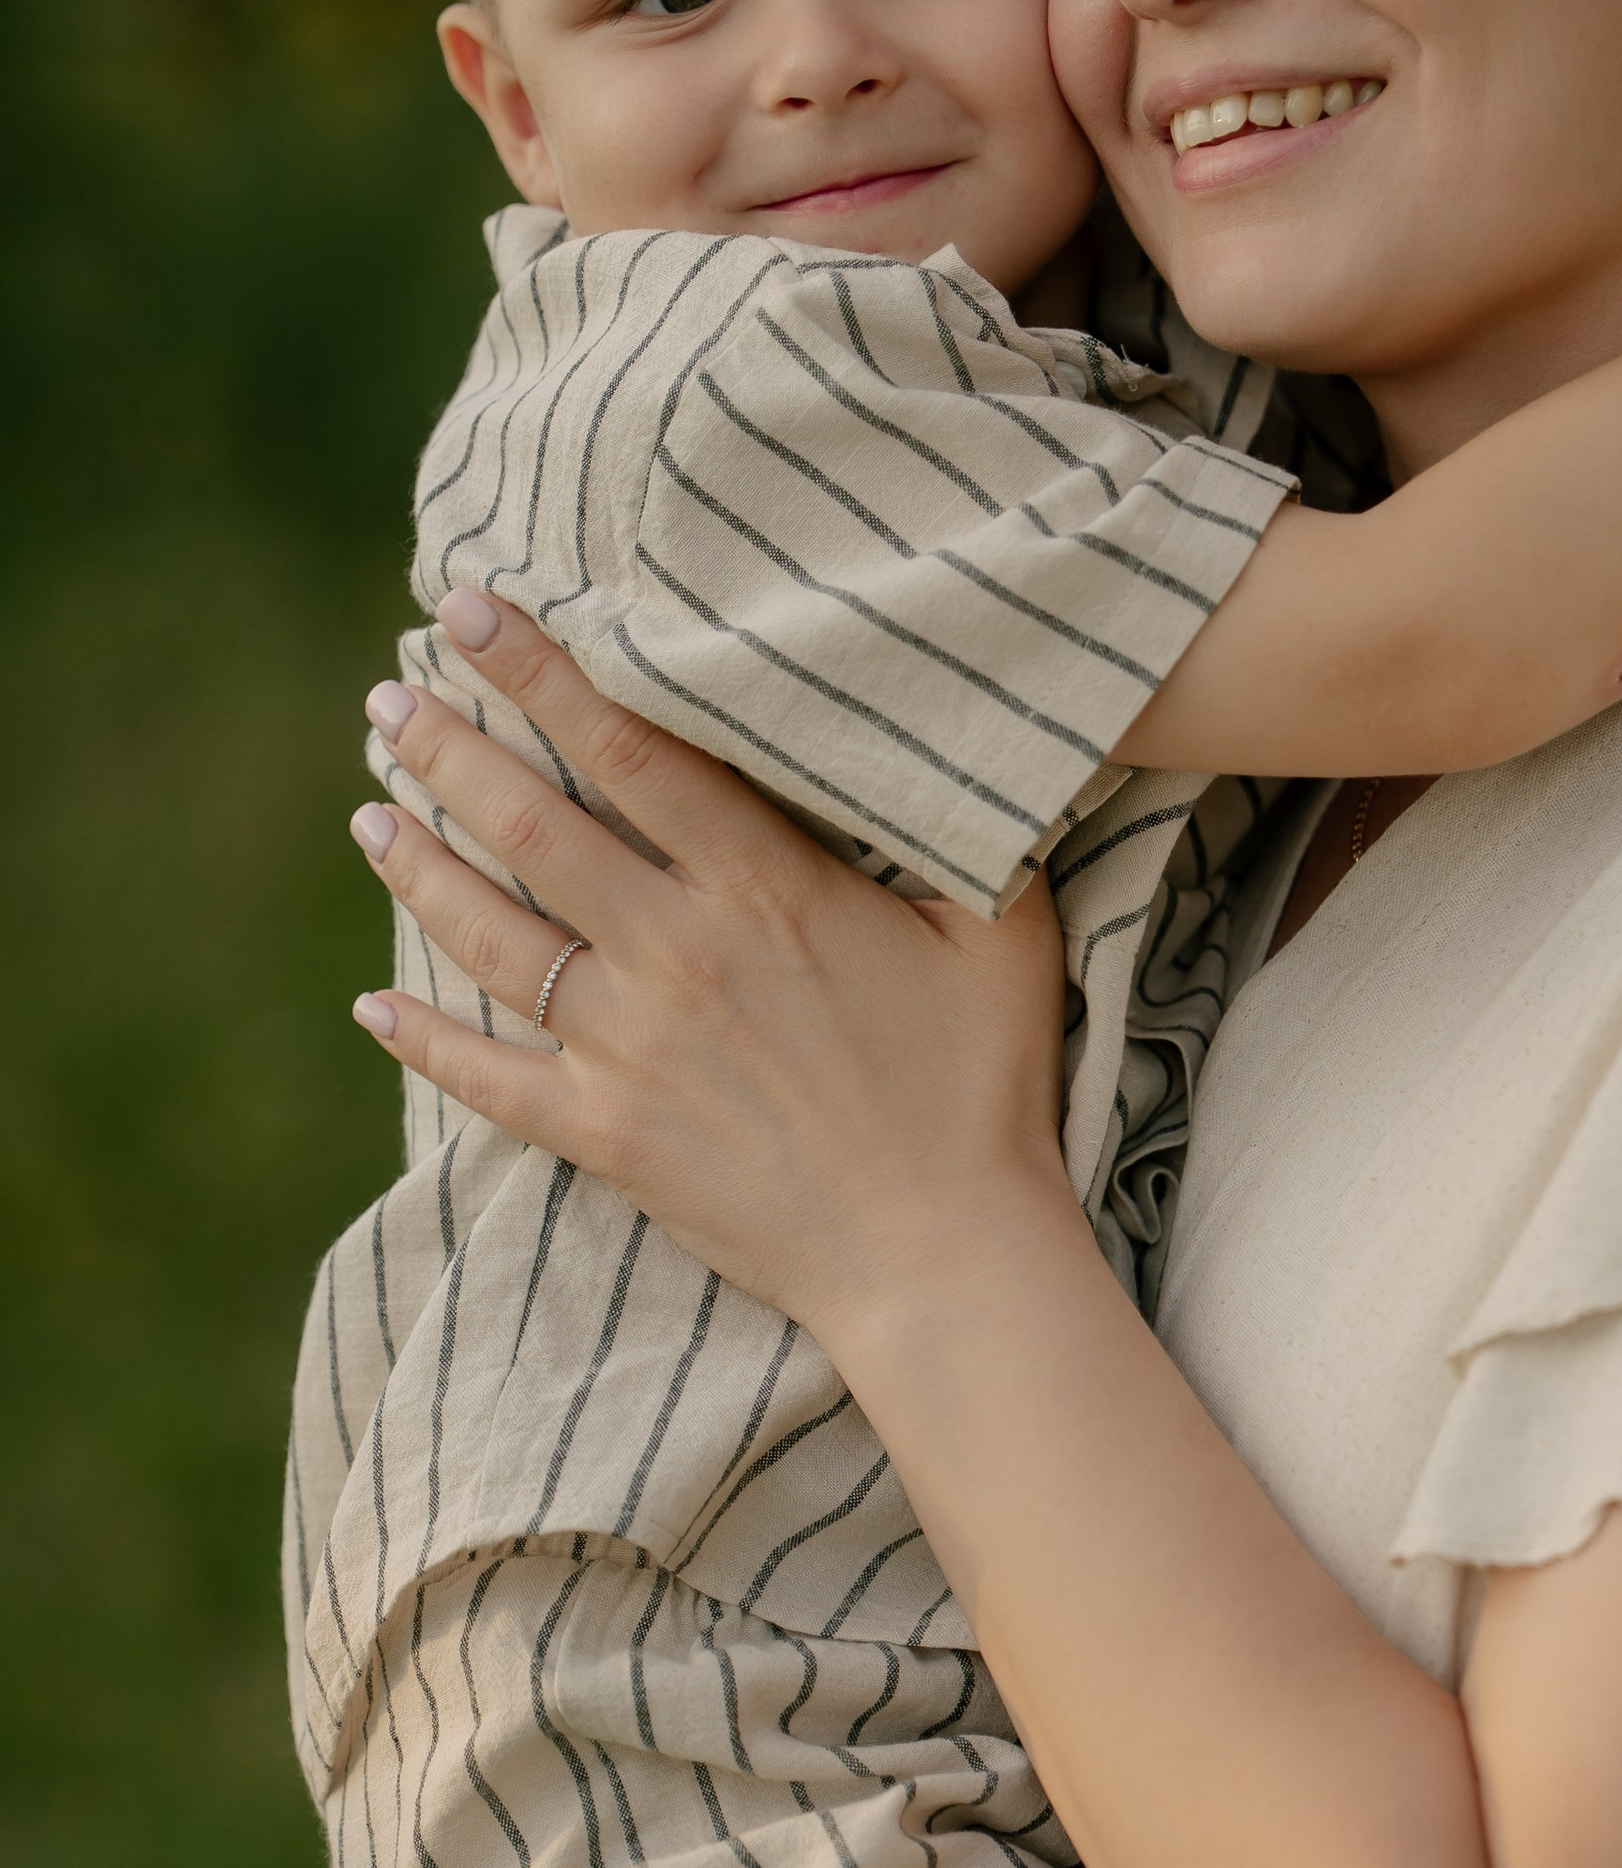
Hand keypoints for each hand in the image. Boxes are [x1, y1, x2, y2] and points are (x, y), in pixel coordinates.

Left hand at [347, 590, 1072, 1345]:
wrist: (941, 1255)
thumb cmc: (983, 1084)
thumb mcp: (1003, 930)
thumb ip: (960, 827)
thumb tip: (955, 738)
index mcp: (764, 886)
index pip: (630, 749)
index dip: (542, 672)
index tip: (470, 612)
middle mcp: (675, 952)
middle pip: (532, 827)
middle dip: (451, 751)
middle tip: (390, 700)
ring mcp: (629, 1047)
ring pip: (492, 936)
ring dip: (421, 868)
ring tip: (372, 812)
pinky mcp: (608, 1135)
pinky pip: (488, 1078)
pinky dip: (424, 1042)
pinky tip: (374, 1007)